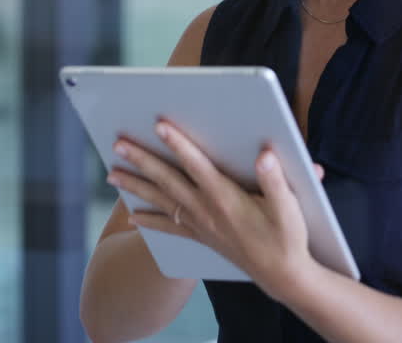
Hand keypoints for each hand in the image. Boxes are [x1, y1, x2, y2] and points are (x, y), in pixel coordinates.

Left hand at [106, 120, 320, 301]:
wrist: (282, 276)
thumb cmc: (287, 237)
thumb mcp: (290, 208)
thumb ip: (276, 181)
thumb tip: (265, 154)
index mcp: (225, 198)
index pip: (196, 165)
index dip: (177, 144)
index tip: (159, 125)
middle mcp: (206, 210)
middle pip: (167, 180)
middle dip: (141, 160)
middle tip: (118, 144)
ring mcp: (200, 224)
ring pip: (161, 201)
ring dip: (135, 186)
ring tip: (112, 174)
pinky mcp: (201, 236)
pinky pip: (168, 226)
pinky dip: (149, 221)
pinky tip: (132, 218)